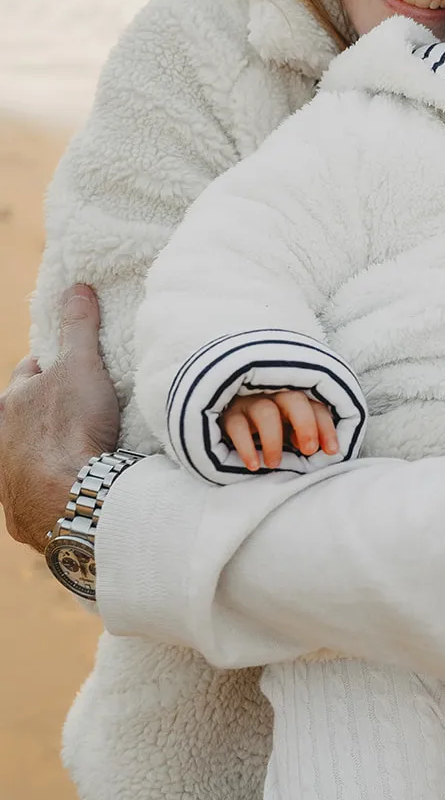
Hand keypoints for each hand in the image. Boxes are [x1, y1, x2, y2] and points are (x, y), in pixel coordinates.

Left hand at [0, 285, 119, 552]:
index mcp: (11, 403)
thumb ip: (78, 327)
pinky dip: (48, 488)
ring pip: (23, 456)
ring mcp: (9, 479)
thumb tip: (76, 288)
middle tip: (75, 407)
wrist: (70, 498)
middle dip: (42, 412)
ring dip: (42, 452)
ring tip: (75, 450)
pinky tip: (68, 488)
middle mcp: (2, 441)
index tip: (68, 366)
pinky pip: (32, 495)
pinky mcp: (21, 512)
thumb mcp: (81, 367)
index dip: (49, 367)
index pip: (27, 374)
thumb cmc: (70, 428)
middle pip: (21, 417)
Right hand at [221, 390, 337, 471]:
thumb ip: (302, 434)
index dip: (326, 427)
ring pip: (266, 412)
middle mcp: (273, 394)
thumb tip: (314, 447)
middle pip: (294, 400)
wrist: (223, 418)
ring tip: (274, 464)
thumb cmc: (266, 427)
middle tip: (309, 451)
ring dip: (274, 441)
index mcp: (294, 398)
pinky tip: (253, 465)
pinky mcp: (228, 413)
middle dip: (306, 425)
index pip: (316, 407)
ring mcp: (249, 402)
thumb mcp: (288, 429)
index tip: (332, 451)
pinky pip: (237, 426)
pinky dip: (246, 447)